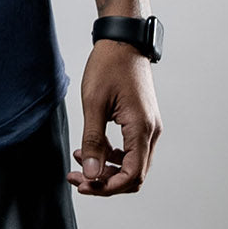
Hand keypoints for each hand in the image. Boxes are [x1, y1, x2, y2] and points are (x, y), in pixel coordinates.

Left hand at [68, 39, 161, 195]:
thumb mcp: (94, 103)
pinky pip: (132, 150)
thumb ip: (93, 141)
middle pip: (134, 175)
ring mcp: (149, 127)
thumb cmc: (109, 66)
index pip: (132, 176)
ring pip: (133, 164)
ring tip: (78, 161)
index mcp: (141, 129)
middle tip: (76, 178)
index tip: (83, 185)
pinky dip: (112, 155)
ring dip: (107, 169)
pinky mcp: (143, 122)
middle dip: (104, 181)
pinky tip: (91, 149)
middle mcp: (151, 132)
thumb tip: (91, 174)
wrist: (123, 41)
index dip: (108, 187)